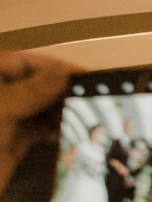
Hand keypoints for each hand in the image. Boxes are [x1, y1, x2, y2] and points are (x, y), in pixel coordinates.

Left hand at [0, 51, 77, 190]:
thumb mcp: (2, 108)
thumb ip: (33, 90)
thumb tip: (64, 74)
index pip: (29, 63)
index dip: (58, 68)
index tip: (86, 77)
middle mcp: (1, 94)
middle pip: (39, 86)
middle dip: (64, 94)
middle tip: (92, 102)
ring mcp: (7, 117)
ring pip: (43, 109)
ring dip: (64, 115)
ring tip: (86, 121)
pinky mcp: (13, 139)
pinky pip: (41, 130)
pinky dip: (57, 132)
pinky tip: (70, 137)